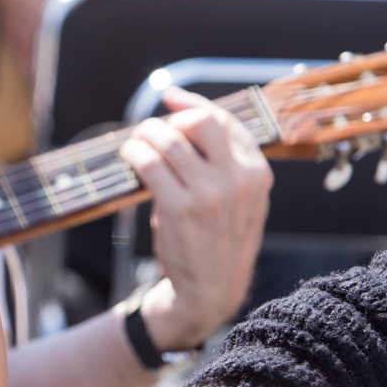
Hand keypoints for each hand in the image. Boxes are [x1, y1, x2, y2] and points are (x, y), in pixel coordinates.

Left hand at [118, 87, 271, 351]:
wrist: (212, 290)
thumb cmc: (218, 240)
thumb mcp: (239, 200)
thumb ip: (224, 165)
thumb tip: (186, 120)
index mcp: (257, 172)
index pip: (225, 121)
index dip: (192, 102)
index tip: (169, 97)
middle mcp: (238, 179)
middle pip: (200, 121)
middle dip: (169, 120)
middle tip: (151, 131)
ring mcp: (210, 194)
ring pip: (170, 141)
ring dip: (145, 135)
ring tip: (135, 144)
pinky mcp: (181, 208)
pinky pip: (149, 163)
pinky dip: (134, 153)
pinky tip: (129, 157)